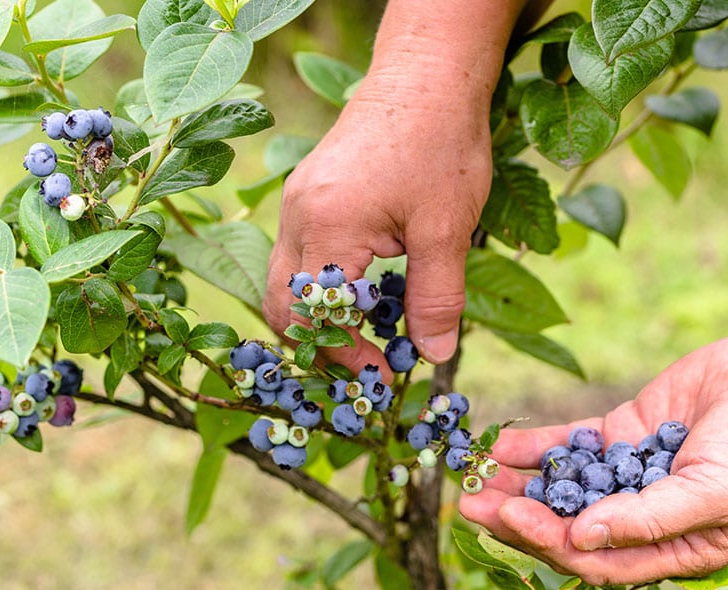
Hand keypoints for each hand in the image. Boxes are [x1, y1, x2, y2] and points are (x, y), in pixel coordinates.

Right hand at [263, 71, 492, 372]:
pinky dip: (325, 284)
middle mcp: (297, 216)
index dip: (345, 355)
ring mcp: (297, 202)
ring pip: (287, 280)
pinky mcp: (309, 194)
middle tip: (367, 363)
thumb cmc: (440, 145)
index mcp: (325, 227)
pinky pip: (300, 254)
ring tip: (370, 331)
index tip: (384, 375)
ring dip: (323, 314)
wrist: (426, 76)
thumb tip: (431, 355)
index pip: (314, 316)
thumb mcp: (445, 229)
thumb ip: (435, 298)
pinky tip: (368, 290)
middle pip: (282, 304)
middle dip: (320, 343)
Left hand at [460, 296, 727, 584]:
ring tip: (472, 476)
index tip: (509, 517)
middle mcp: (645, 517)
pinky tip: (500, 446)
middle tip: (470, 502)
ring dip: (518, 484)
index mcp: (673, 549)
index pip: (596, 560)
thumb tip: (579, 540)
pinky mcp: (623, 433)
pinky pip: (571, 445)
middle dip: (519, 517)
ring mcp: (630, 473)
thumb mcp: (714, 494)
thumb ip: (646, 520)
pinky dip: (537, 447)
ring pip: (563, 486)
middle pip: (568, 526)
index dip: (548, 543)